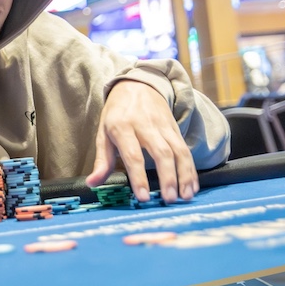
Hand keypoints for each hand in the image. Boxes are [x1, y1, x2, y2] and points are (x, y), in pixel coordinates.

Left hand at [85, 80, 198, 202]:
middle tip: (169, 199)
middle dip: (167, 177)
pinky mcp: (174, 127)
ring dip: (184, 175)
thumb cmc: (117, 114)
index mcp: (122, 127)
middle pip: (161, 153)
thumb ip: (101, 161)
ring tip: (185, 196)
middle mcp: (145, 125)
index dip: (139, 177)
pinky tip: (192, 185)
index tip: (144, 197)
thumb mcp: (103, 133)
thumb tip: (92, 184)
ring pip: (178, 151)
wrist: (136, 85)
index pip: (133, 155)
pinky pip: (185, 149)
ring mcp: (163, 126)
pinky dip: (191, 169)